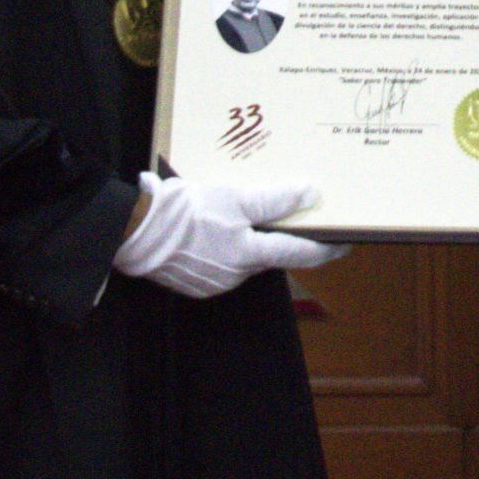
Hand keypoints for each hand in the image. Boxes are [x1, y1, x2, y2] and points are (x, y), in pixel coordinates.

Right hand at [113, 173, 347, 297]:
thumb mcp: (234, 197)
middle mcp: (236, 275)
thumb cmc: (184, 212)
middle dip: (275, 236)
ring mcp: (214, 283)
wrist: (135, 231)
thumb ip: (273, 200)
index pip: (299, 253)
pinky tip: (209, 230)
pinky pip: (219, 264)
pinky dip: (221, 248)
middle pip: (268, 253)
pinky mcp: (194, 283)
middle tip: (277, 213)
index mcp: (249, 255)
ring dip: (244, 240)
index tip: (343, 243)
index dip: (325, 248)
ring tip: (230, 215)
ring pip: (242, 258)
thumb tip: (309, 195)